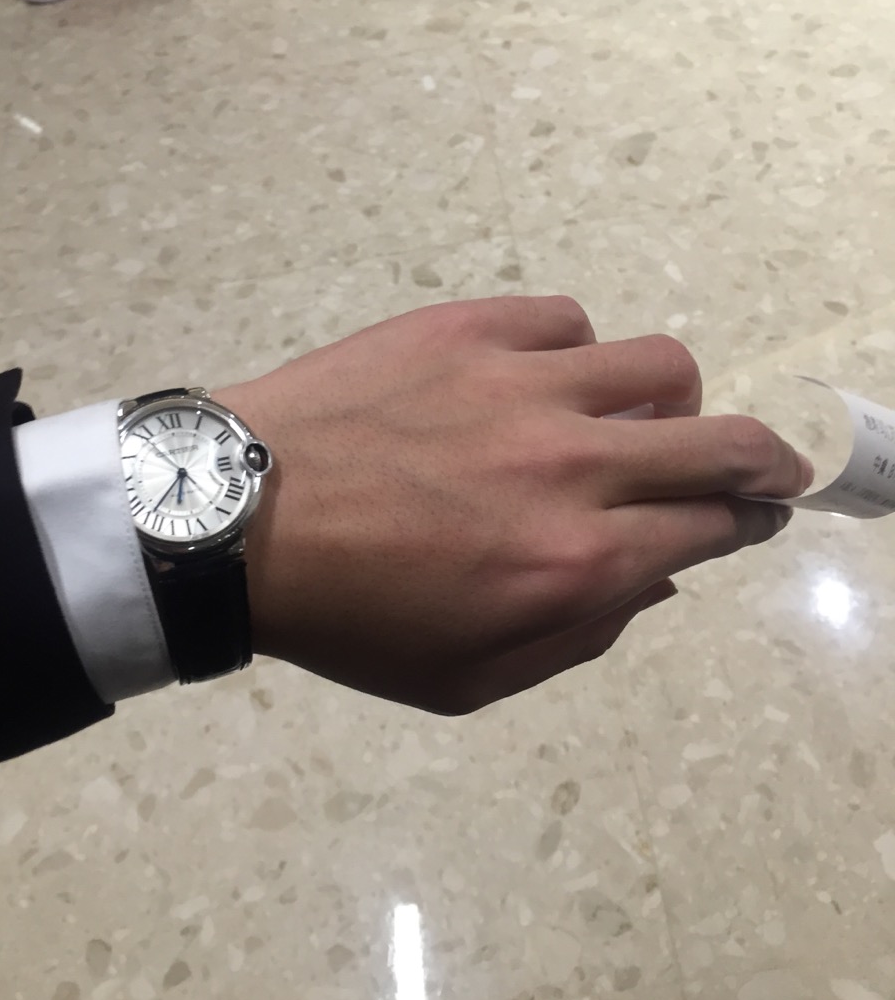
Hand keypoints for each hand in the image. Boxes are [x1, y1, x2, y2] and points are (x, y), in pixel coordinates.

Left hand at [215, 296, 811, 714]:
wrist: (234, 519)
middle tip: (760, 466)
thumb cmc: (348, 617)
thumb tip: (658, 578)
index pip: (711, 527)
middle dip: (764, 460)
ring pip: (662, 366)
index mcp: (573, 561)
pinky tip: (543, 378)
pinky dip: (576, 353)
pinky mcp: (470, 326)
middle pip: (723, 442)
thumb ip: (580, 637)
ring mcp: (522, 383)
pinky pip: (569, 319)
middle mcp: (570, 465)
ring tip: (638, 416)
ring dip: (673, 399)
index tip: (748, 516)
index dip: (745, 522)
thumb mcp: (465, 680)